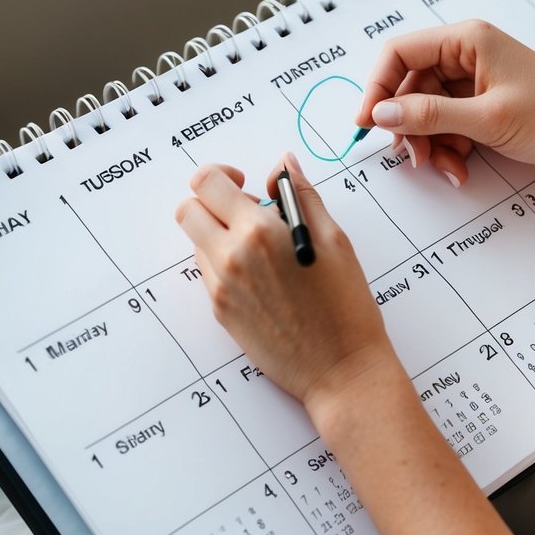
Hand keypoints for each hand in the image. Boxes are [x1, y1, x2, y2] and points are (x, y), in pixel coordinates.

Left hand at [175, 155, 394, 415]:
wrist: (340, 370)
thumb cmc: (345, 305)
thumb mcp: (334, 239)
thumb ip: (302, 196)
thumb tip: (284, 164)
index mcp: (259, 232)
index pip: (207, 183)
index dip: (222, 174)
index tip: (245, 182)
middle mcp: (230, 257)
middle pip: (188, 210)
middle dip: (212, 201)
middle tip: (246, 210)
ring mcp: (220, 288)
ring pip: (197, 241)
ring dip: (220, 233)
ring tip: (264, 249)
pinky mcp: (220, 312)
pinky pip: (209, 272)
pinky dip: (227, 262)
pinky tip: (265, 277)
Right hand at [357, 19, 534, 185]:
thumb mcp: (487, 118)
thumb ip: (429, 115)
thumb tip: (382, 113)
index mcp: (468, 40)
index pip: (401, 52)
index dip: (378, 86)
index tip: (367, 121)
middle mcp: (469, 55)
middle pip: (411, 86)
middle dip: (409, 125)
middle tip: (413, 156)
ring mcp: (476, 82)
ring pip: (427, 111)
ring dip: (430, 143)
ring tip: (445, 167)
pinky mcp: (484, 107)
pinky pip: (448, 125)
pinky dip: (448, 148)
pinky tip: (461, 167)